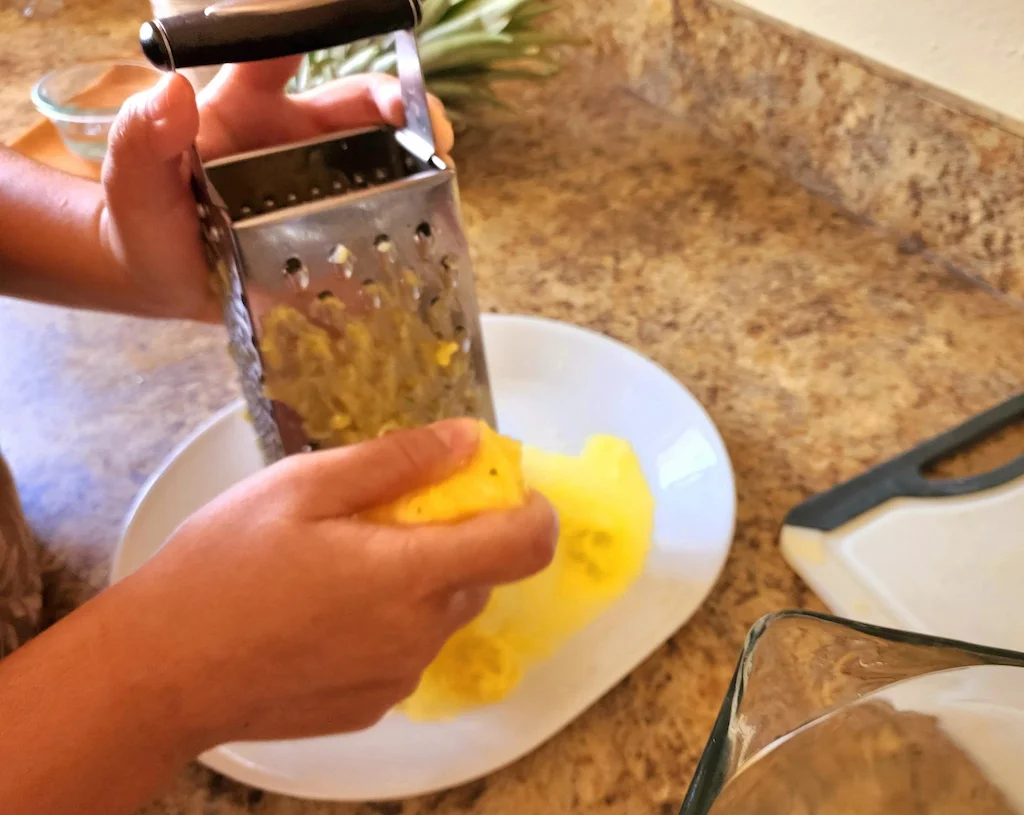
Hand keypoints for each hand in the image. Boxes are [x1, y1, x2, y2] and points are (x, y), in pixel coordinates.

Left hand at [100, 57, 453, 321]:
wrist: (163, 280)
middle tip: (431, 126)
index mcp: (248, 108)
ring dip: (419, 166)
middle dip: (401, 105)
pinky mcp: (337, 236)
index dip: (310, 28)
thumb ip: (141, 138)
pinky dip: (407, 232)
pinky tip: (426, 245)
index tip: (347, 17)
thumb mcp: (133, 181)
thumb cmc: (146, 219)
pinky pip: (380, 227)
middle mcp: (296, 140)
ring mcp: (324, 189)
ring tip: (441, 180)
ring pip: (385, 163)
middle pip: (359, 107)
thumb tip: (170, 91)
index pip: (279, 52)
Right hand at [119, 419, 555, 744]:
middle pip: (479, 576)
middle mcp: (419, 634)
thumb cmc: (223, 567)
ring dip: (419, 580)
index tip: (508, 488)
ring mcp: (397, 679)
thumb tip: (470, 438)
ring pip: (441, 613)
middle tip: (388, 515)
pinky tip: (325, 612)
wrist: (159, 673)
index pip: (524, 546)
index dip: (534, 511)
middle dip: (456, 538)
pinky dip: (390, 623)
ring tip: (343, 563)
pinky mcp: (371, 707)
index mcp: (411, 574)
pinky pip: (406, 652)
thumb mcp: (303, 486)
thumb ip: (397, 460)